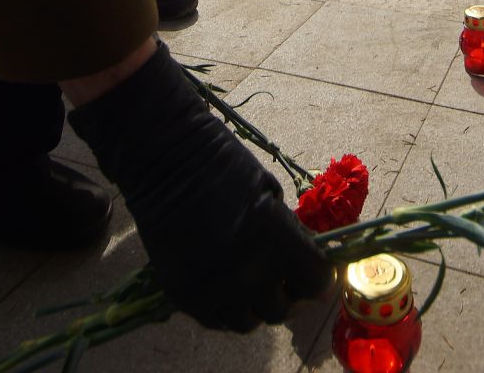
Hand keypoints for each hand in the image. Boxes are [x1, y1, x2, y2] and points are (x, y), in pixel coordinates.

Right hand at [69, 43, 331, 330]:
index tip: (316, 271)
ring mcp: (213, 290)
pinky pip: (216, 319)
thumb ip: (288, 233)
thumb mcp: (270, 193)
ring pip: (248, 322)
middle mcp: (247, 275)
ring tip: (254, 285)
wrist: (164, 161)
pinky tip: (228, 286)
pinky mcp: (183, 295)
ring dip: (256, 305)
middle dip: (289, 293)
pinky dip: (226, 308)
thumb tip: (300, 259)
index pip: (315, 282)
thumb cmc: (223, 164)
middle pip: (282, 309)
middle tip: (285, 278)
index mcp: (275, 242)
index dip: (319, 277)